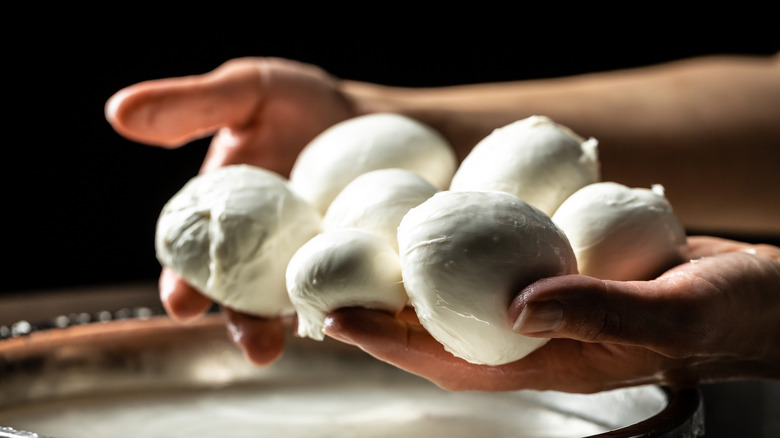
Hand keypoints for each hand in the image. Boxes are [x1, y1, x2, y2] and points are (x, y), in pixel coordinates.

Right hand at [106, 57, 356, 363]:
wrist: (368, 117)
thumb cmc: (298, 105)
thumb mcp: (247, 92)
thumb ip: (191, 106)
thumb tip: (120, 112)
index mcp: (225, 221)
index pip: (194, 262)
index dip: (183, 284)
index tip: (181, 303)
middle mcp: (263, 254)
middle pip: (246, 298)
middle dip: (246, 324)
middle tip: (256, 346)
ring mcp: (310, 263)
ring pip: (297, 303)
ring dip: (302, 325)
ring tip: (306, 340)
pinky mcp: (355, 265)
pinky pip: (351, 287)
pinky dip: (353, 300)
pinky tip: (361, 310)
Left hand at [323, 236, 779, 392]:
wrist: (764, 295)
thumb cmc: (733, 312)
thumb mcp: (674, 310)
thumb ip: (599, 311)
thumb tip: (517, 305)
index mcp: (554, 360)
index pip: (451, 359)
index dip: (388, 341)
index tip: (335, 320)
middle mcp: (539, 336)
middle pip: (441, 331)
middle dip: (381, 313)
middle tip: (324, 286)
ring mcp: (547, 305)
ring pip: (463, 298)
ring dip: (412, 281)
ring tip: (363, 254)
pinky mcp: (562, 272)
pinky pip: (500, 262)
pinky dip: (463, 247)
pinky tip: (440, 223)